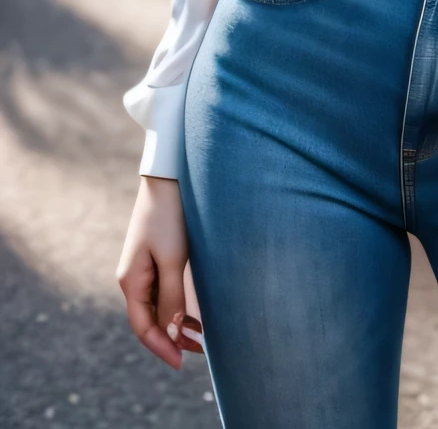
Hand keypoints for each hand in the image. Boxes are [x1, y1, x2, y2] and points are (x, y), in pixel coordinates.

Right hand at [117, 176, 203, 369]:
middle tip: (201, 350)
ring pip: (159, 306)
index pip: (143, 327)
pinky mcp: (156, 257)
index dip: (162, 347)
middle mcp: (133, 278)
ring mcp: (144, 267)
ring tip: (203, 336)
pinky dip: (178, 304)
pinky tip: (195, 310)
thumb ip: (172, 297)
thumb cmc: (169, 217)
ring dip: (177, 322)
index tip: (181, 364)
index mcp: (131, 281)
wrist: (168, 178)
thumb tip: (173, 332)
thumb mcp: (173, 259)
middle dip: (173, 338)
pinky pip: (164, 291)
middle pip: (150, 319)